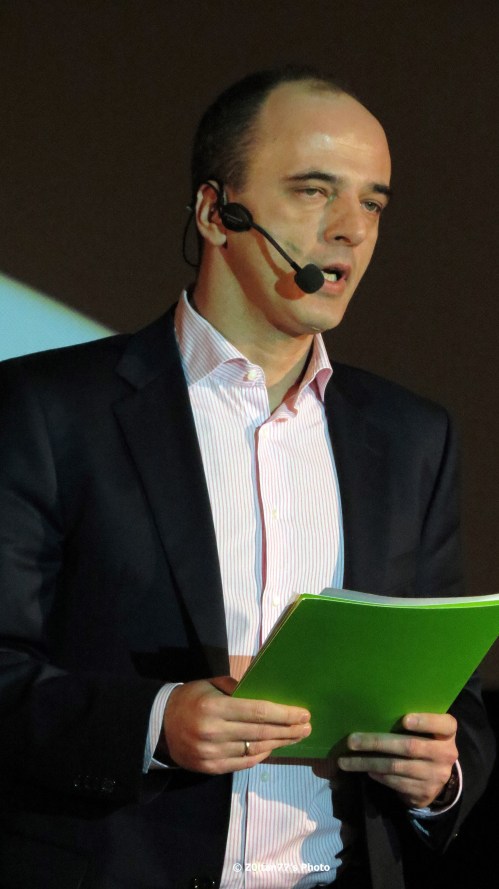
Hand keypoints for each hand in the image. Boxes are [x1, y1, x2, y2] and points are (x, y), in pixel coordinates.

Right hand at [161, 676, 310, 773]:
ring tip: (295, 737)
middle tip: (307, 727)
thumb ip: (235, 688)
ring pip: (254, 749)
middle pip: (260, 733)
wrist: (159, 726)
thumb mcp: (209, 683)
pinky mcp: (210, 768)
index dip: (283, 714)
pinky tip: (273, 748)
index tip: (303, 713)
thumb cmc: (189, 698)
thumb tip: (264, 692)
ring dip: (279, 744)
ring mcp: (212, 753)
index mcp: (214, 706)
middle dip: (288, 730)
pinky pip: (242, 763)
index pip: (257, 712)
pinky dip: (260, 755)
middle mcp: (214, 731)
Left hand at [337, 712, 457, 807]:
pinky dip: (378, 775)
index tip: (404, 719)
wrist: (436, 777)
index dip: (425, 722)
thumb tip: (373, 710)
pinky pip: (395, 782)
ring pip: (396, 767)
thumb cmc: (424, 740)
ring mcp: (435, 775)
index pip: (444, 725)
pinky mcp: (424, 792)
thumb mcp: (426, 730)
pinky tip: (365, 769)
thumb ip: (411, 720)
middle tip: (351, 741)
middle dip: (376, 743)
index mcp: (448, 733)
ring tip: (346, 760)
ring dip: (368, 763)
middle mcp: (445, 754)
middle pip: (409, 746)